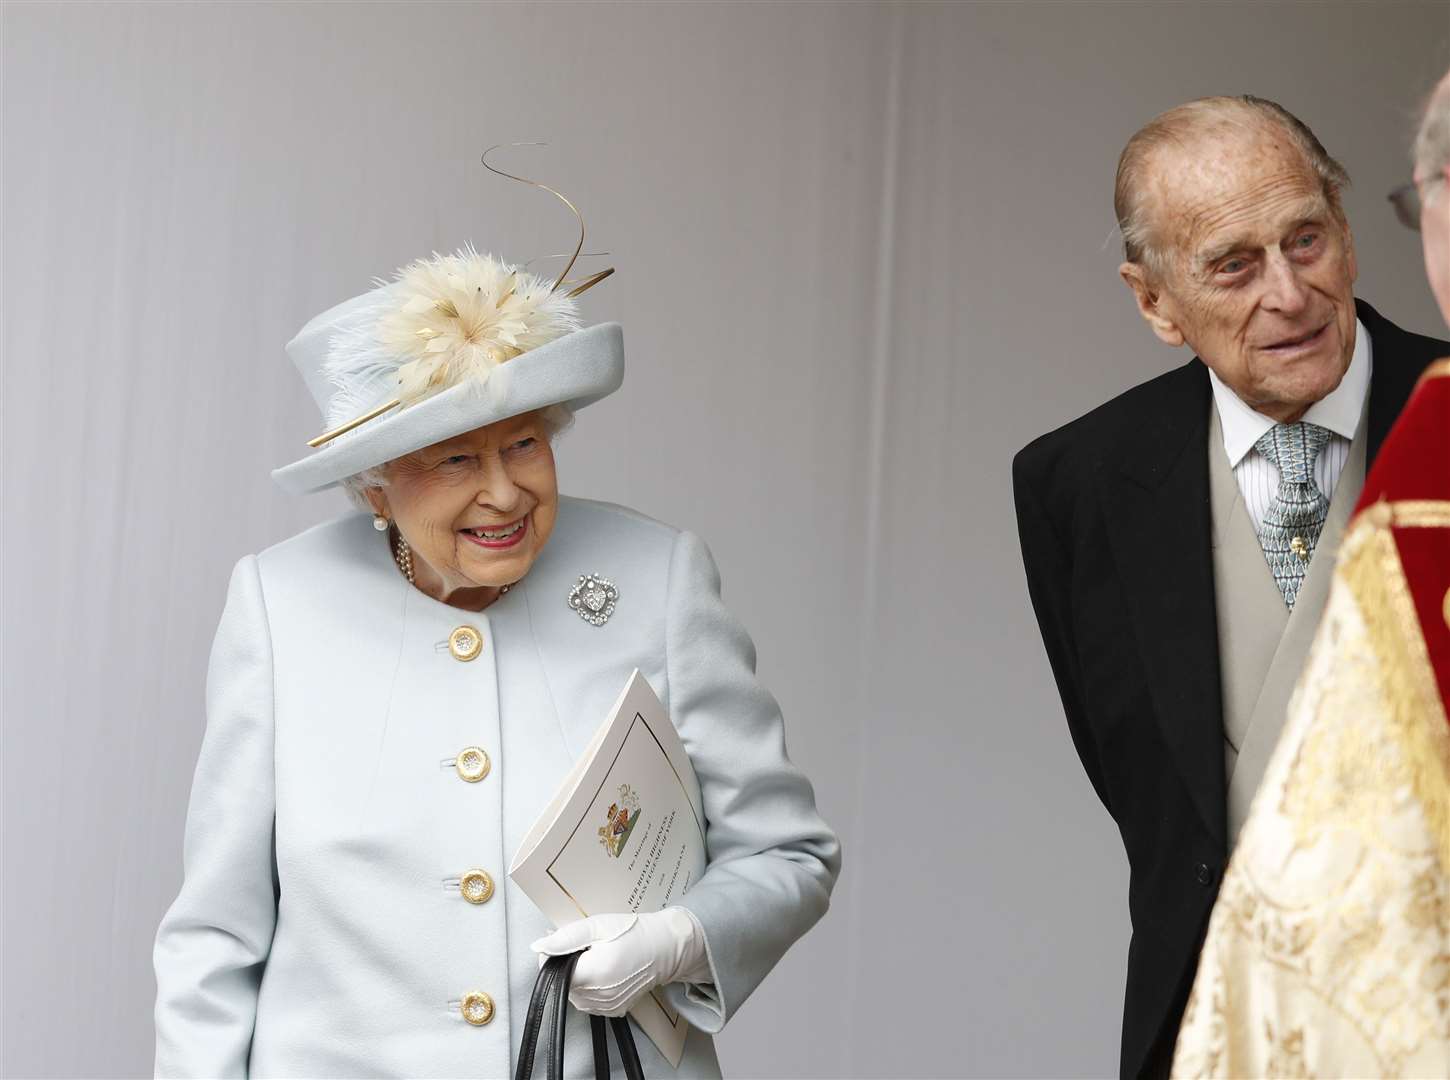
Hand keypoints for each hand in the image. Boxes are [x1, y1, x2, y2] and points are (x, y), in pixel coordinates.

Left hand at [530, 908, 710, 1016]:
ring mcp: (608, 1006)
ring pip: (575, 994)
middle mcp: (600, 996)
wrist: (666, 947)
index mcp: (594, 974)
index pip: (553, 973)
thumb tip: (538, 945)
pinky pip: (589, 1002)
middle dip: (566, 964)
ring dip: (577, 977)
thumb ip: (566, 937)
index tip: (563, 943)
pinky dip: (589, 988)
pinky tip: (601, 971)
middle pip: (564, 984)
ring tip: (594, 957)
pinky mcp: (614, 1010)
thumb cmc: (634, 933)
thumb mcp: (597, 925)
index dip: (552, 956)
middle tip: (582, 946)